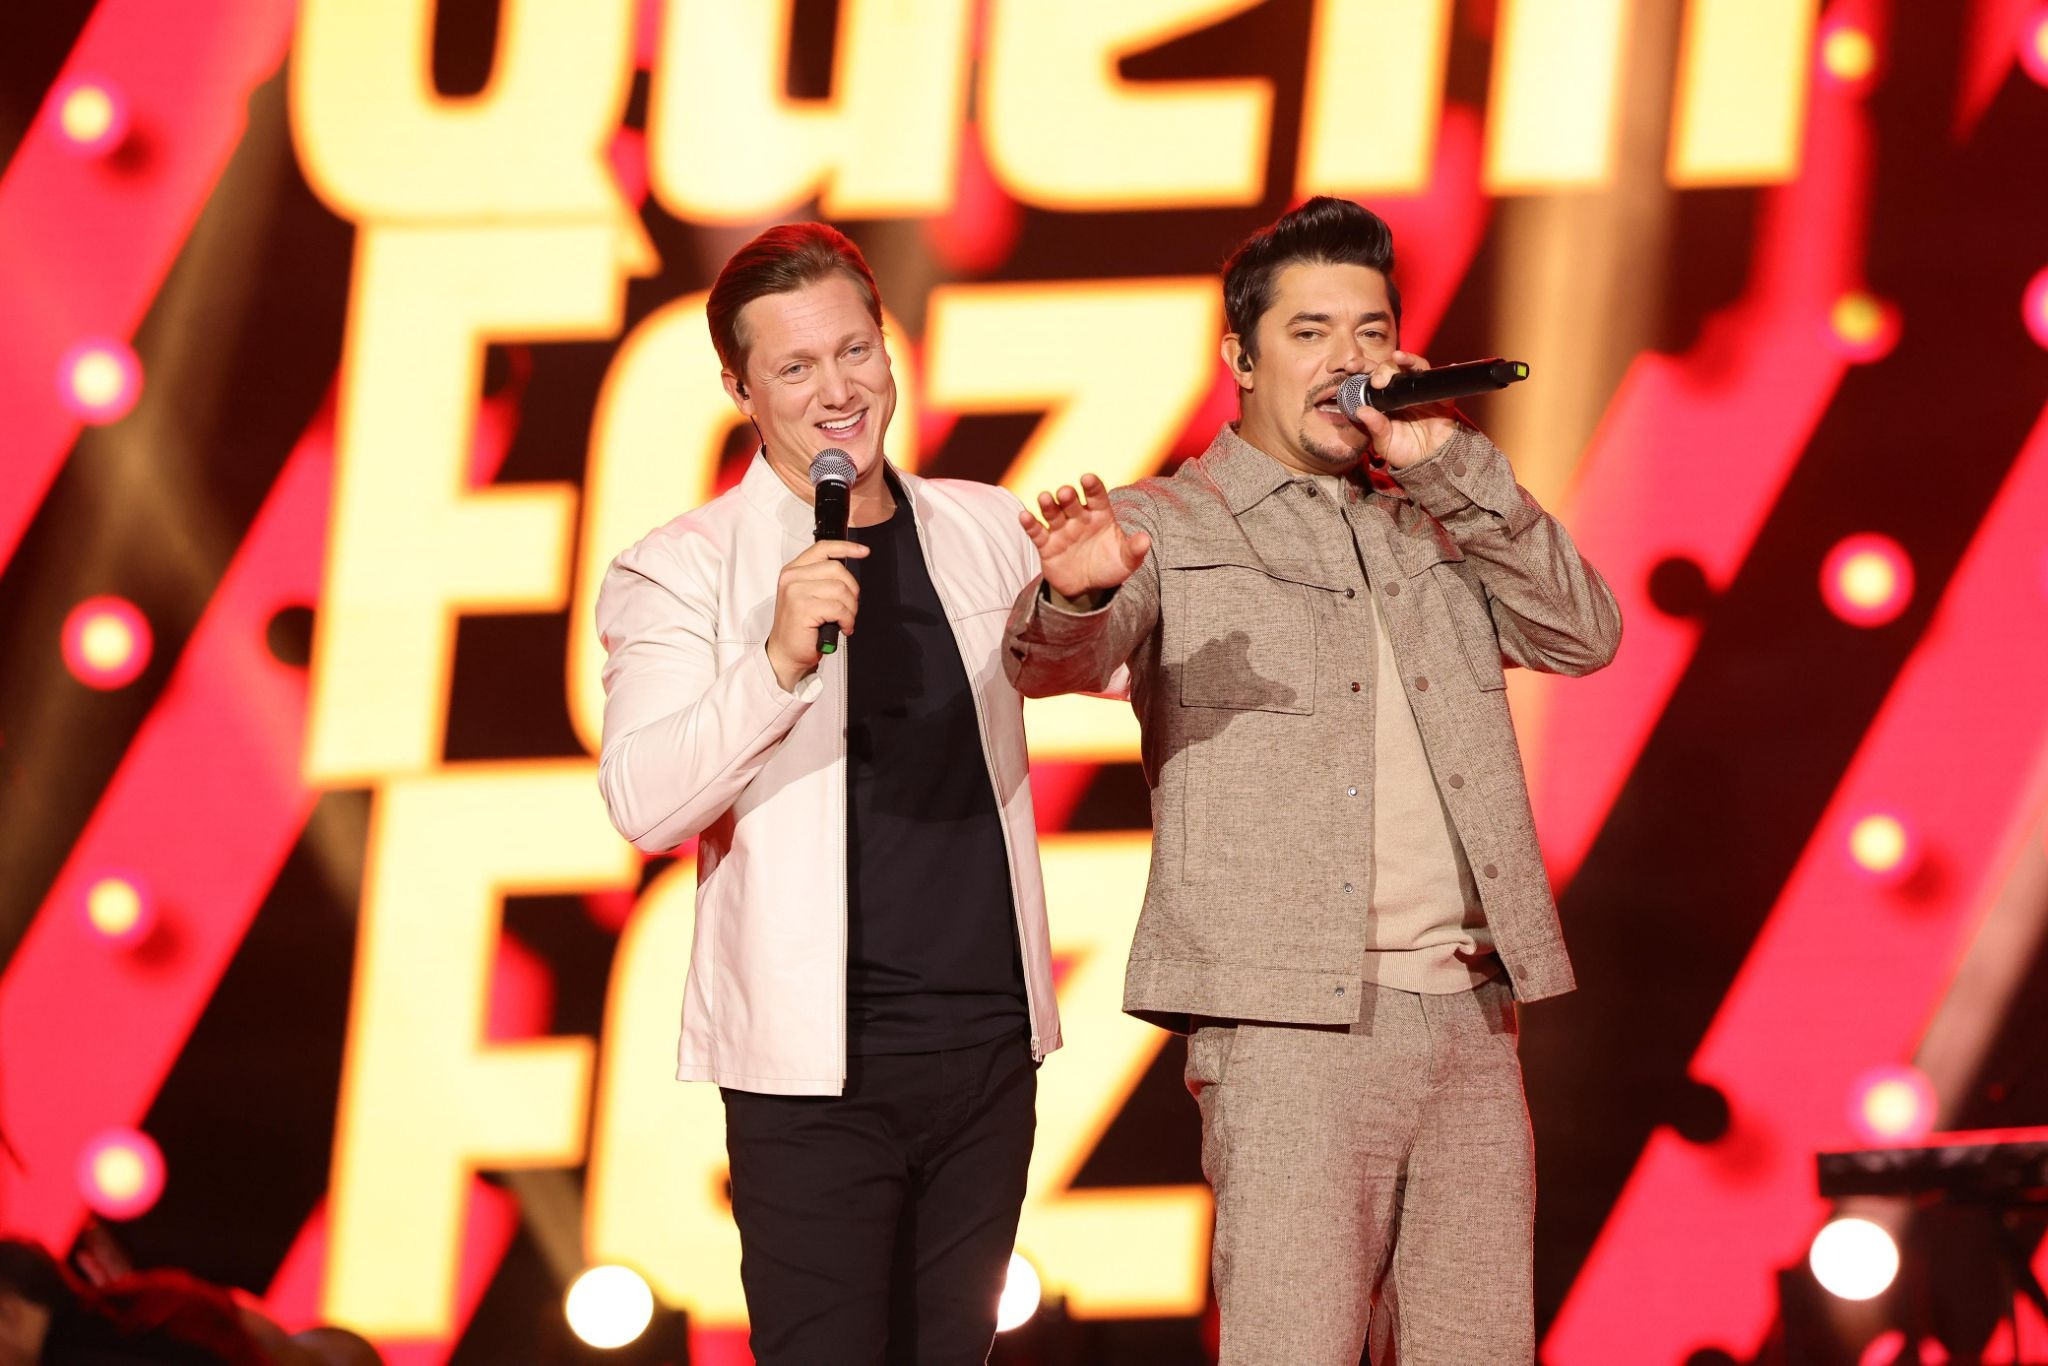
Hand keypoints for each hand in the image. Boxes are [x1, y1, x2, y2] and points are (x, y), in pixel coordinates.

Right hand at [766, 539, 868, 690]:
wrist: (786, 653)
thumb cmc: (800, 628)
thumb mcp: (809, 596)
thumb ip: (823, 580)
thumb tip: (848, 574)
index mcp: (793, 571)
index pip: (823, 548)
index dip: (846, 548)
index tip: (863, 551)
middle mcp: (792, 577)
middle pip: (837, 569)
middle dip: (852, 590)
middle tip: (849, 607)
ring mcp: (796, 591)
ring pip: (841, 589)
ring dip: (850, 609)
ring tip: (844, 620)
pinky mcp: (803, 607)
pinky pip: (839, 608)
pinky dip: (847, 620)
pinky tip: (842, 627)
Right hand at [1017, 474, 1151, 606]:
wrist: (1089, 589)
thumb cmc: (1110, 567)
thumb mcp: (1127, 561)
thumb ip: (1135, 550)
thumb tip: (1146, 540)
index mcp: (1100, 516)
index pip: (1097, 497)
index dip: (1092, 487)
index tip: (1088, 478)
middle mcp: (1079, 519)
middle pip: (1071, 502)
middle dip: (1067, 496)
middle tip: (1066, 493)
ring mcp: (1061, 530)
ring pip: (1052, 513)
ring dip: (1048, 504)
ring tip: (1044, 498)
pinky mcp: (1046, 545)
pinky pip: (1036, 532)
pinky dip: (1029, 523)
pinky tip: (1023, 515)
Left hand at [1350, 349, 1459, 468]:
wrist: (1429, 463)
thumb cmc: (1404, 452)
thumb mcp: (1384, 442)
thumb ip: (1375, 427)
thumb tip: (1361, 411)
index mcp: (1383, 399)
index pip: (1371, 377)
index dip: (1361, 367)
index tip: (1351, 366)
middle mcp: (1401, 391)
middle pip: (1392, 369)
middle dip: (1382, 368)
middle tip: (1377, 381)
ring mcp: (1420, 392)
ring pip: (1414, 368)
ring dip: (1407, 360)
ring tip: (1398, 358)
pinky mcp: (1439, 397)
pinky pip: (1440, 381)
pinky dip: (1443, 372)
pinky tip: (1444, 367)